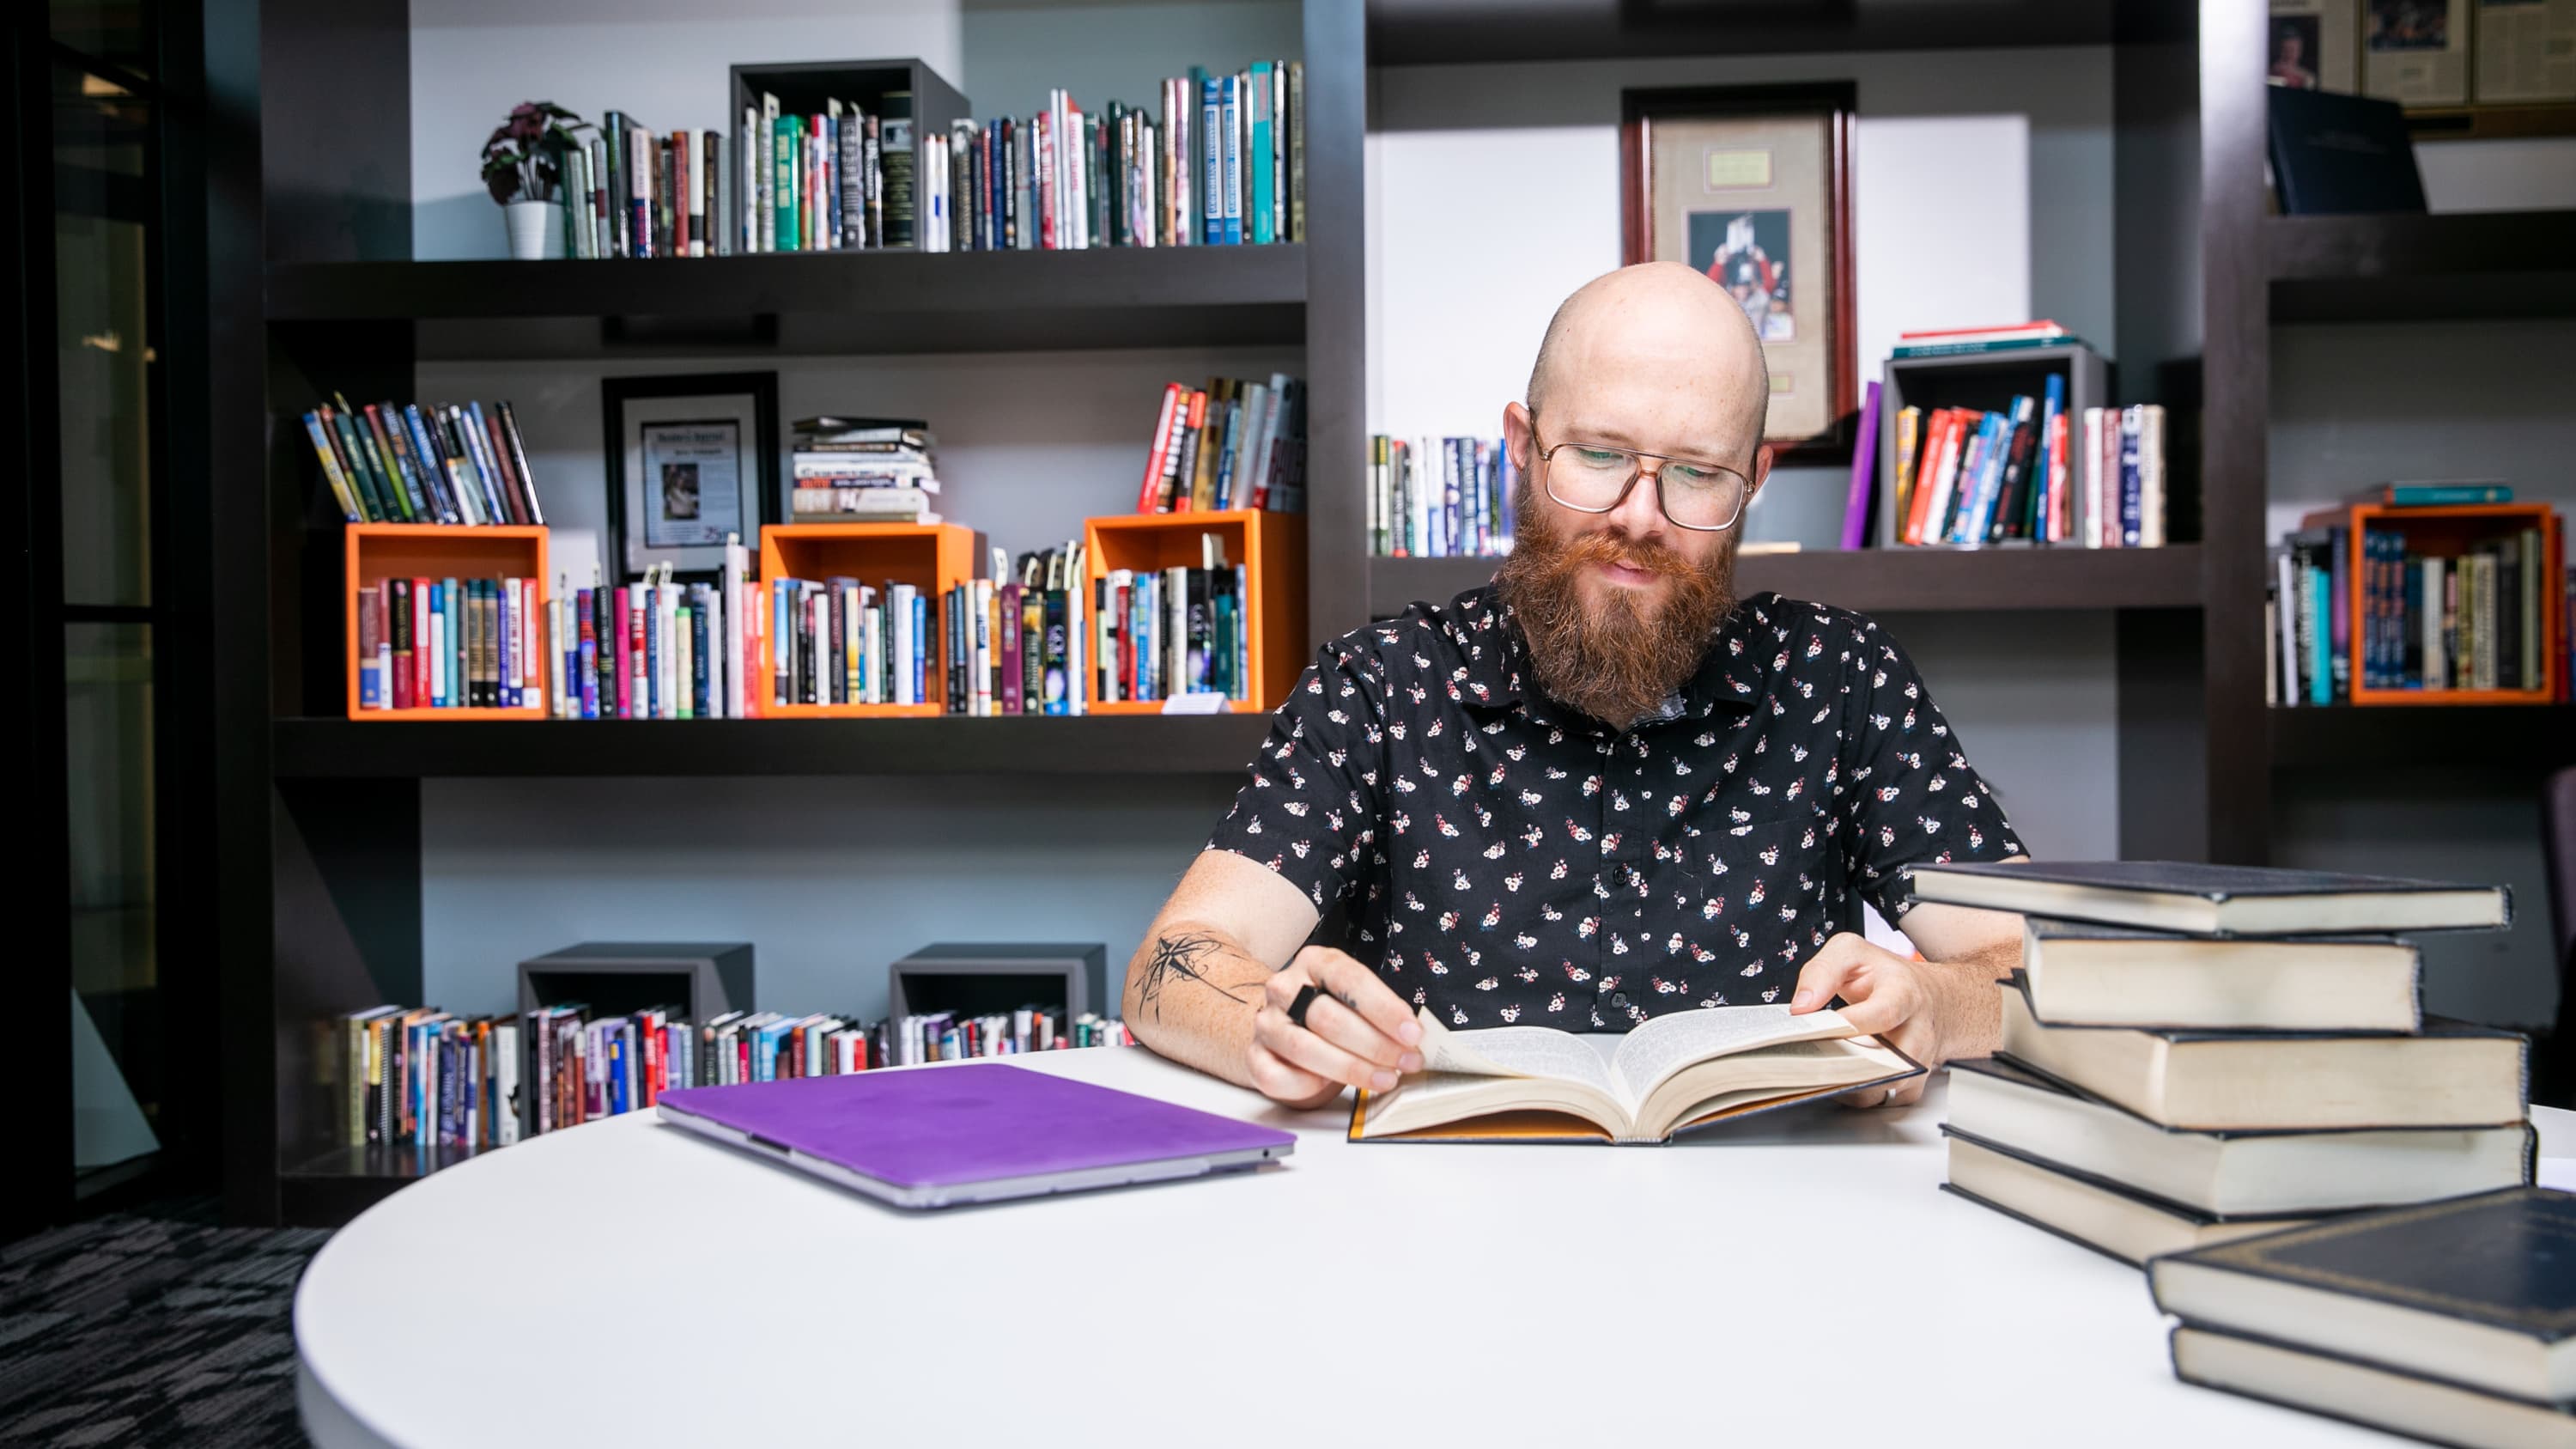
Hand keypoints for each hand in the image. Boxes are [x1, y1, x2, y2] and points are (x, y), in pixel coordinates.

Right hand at [1248, 946, 1425, 1109]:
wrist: (1286, 1032)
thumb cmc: (1331, 1016)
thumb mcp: (1356, 1001)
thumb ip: (1382, 1014)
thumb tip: (1414, 1038)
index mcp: (1315, 963)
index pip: (1349, 980)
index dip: (1384, 1009)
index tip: (1412, 1033)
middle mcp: (1285, 988)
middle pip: (1329, 1018)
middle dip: (1375, 1044)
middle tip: (1407, 1062)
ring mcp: (1267, 1023)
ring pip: (1305, 1049)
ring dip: (1352, 1069)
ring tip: (1385, 1079)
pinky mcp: (1254, 1057)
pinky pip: (1279, 1077)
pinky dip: (1309, 1087)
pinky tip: (1332, 1088)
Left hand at [1787, 932, 1989, 1108]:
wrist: (1932, 998)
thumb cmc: (1886, 976)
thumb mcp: (1852, 953)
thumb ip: (1822, 972)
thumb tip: (1801, 1007)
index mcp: (1904, 993)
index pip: (1883, 1013)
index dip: (1850, 1025)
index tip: (1818, 1030)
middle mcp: (1918, 1030)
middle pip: (1888, 1062)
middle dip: (1846, 1066)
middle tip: (1811, 1061)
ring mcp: (1918, 1061)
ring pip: (1884, 1089)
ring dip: (1848, 1086)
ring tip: (1818, 1074)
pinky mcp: (1913, 1082)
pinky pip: (1884, 1100)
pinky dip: (1857, 1097)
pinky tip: (1836, 1082)